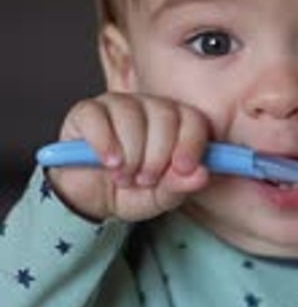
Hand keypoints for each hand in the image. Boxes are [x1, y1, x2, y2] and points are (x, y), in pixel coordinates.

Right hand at [47, 92, 210, 220]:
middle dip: (157, 155)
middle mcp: (148, 107)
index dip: (190, 142)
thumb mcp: (160, 198)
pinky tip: (109, 163)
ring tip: (124, 177)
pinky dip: (105, 143)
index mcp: (175, 123)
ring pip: (130, 114)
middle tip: (145, 180)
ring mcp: (117, 105)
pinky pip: (97, 117)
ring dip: (130, 153)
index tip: (183, 168)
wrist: (93, 201)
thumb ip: (179, 186)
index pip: (192, 119)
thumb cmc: (132, 192)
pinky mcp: (86, 112)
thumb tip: (201, 174)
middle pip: (163, 114)